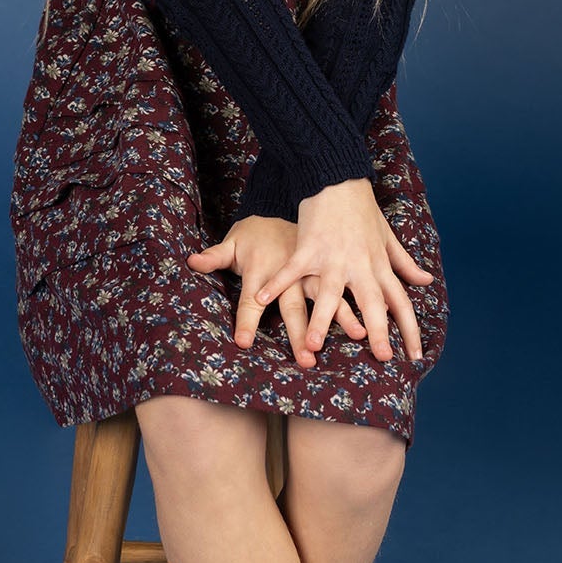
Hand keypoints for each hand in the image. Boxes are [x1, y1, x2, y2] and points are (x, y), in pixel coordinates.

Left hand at [188, 215, 368, 369]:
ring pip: (328, 298)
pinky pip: (345, 288)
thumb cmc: (253, 232)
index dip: (246, 321)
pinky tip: (370, 321)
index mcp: (261, 269)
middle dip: (300, 334)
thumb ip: (214, 256)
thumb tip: (191, 262)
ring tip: (357, 338)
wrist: (281, 202)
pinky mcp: (328, 267)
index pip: (250, 301)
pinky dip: (358, 304)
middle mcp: (289, 273)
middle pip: (293, 308)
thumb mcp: (232, 241)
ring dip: (340, 320)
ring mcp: (312, 269)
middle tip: (306, 360)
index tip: (243, 343)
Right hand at [251, 179, 433, 364]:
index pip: (400, 302)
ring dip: (321, 320)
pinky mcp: (308, 246)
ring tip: (313, 346)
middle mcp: (360, 264)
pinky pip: (292, 269)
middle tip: (381, 357)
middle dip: (377, 331)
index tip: (415, 356)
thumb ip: (404, 263)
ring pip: (329, 293)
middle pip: (372, 302)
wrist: (339, 177)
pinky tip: (262, 299)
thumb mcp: (387, 237)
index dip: (410, 329)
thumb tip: (426, 281)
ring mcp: (333, 256)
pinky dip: (277, 283)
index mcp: (379, 265)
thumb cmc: (362, 209)